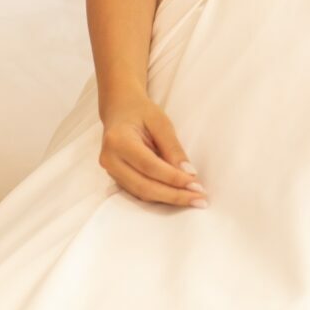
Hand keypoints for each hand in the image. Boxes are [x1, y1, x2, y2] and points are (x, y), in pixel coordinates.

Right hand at [99, 91, 208, 207]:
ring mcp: (111, 172)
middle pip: (144, 186)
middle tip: (199, 198)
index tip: (196, 183)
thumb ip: (173, 148)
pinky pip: (139, 193)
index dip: (173, 178)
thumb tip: (188, 173)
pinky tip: (178, 195)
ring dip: (169, 199)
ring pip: (142, 194)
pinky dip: (160, 196)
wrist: (120, 110)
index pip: (149, 166)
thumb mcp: (161, 122)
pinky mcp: (116, 179)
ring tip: (193, 198)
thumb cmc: (141, 112)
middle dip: (174, 195)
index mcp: (118, 140)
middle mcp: (110, 160)